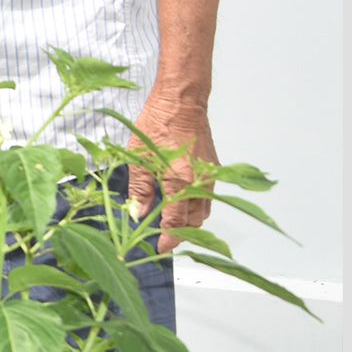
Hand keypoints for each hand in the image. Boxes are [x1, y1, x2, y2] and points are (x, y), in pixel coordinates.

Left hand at [126, 96, 218, 252]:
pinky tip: (181, 206)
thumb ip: (140, 189)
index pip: (177, 222)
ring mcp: (210, 176)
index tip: (160, 249)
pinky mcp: (214, 169)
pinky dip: (196, 207)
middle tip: (163, 240)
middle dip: (181, 234)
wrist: (182, 102)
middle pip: (195, 221)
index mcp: (181, 182)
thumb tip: (137, 214)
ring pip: (204, 211)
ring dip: (190, 222)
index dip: (168, 238)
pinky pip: (208, 197)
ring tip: (170, 226)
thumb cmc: (157, 124)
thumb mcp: (139, 157)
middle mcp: (200, 183)